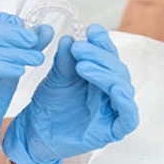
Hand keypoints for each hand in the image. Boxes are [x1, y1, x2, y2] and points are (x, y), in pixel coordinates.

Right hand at [0, 4, 53, 163]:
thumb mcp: (13, 59)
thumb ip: (27, 43)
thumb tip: (46, 29)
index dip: (2, 20)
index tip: (27, 31)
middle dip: (10, 34)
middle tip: (34, 41)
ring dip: (11, 52)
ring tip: (34, 58)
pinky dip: (0, 66)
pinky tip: (19, 70)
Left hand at [2, 24, 138, 163]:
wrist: (35, 133)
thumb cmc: (49, 104)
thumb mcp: (56, 77)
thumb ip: (65, 60)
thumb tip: (69, 39)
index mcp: (100, 76)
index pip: (109, 55)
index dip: (103, 42)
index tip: (92, 30)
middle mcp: (110, 91)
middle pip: (117, 69)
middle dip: (99, 55)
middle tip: (78, 47)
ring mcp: (112, 110)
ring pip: (123, 88)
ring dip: (106, 73)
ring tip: (82, 65)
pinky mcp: (112, 131)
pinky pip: (129, 118)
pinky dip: (126, 102)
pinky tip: (115, 89)